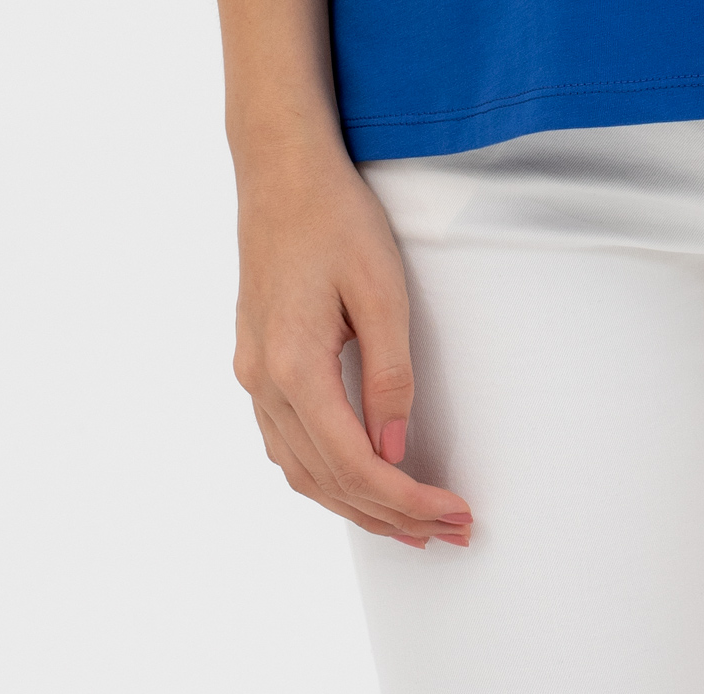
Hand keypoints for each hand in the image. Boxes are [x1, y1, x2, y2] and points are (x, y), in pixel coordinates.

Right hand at [232, 141, 473, 547]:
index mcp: (292, 366)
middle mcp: (262, 383)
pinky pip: (286, 442)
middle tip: (448, 532)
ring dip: (356, 504)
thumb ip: (389, 375)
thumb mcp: (380, 288)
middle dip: (389, 516)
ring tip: (411, 523)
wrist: (279, 170)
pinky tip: (358, 480)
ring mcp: (251, 375)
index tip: (452, 513)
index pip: (354, 464)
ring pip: (300, 471)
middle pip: (326, 481)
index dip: (406, 499)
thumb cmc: (334, 216)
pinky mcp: (254, 363)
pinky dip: (326, 475)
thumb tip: (394, 450)